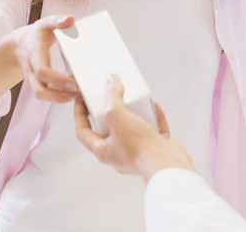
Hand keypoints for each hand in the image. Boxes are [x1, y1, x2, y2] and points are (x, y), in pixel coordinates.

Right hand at [8, 14, 77, 102]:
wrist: (20, 44)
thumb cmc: (37, 33)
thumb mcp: (46, 23)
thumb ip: (57, 20)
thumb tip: (70, 19)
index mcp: (34, 54)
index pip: (42, 71)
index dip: (57, 79)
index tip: (74, 82)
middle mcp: (32, 69)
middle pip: (40, 90)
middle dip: (58, 96)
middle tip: (78, 94)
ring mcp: (33, 78)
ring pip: (42, 95)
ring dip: (59, 99)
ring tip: (79, 96)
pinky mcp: (38, 83)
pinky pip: (46, 94)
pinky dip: (59, 96)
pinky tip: (73, 93)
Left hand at [74, 75, 195, 181]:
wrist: (165, 164)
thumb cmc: (138, 148)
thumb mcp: (118, 116)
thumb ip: (112, 97)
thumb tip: (111, 81)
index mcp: (103, 150)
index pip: (83, 132)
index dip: (80, 115)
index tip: (81, 100)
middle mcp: (118, 154)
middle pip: (109, 129)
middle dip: (112, 112)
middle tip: (113, 97)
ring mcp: (137, 153)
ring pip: (132, 130)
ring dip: (134, 114)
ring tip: (136, 100)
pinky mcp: (155, 150)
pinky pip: (152, 131)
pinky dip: (153, 119)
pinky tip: (155, 108)